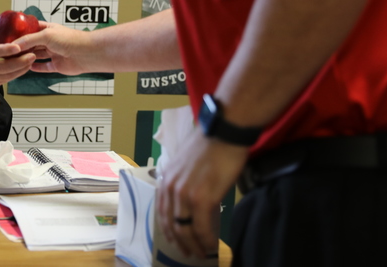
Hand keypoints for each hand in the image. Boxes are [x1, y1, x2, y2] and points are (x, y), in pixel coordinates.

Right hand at [0, 32, 35, 100]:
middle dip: (21, 61)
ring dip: (21, 68)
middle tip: (33, 53)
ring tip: (32, 59)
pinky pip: (6, 80)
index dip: (5, 50)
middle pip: (4, 67)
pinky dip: (16, 73)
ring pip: (8, 76)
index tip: (17, 46)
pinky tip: (23, 67)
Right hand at [11, 23, 98, 74]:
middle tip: (9, 51)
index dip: (21, 33)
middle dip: (22, 47)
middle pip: (32, 44)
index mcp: (48, 29)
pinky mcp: (57, 65)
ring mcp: (54, 53)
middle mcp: (50, 40)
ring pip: (37, 55)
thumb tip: (15, 45)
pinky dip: (37, 68)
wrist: (86, 53)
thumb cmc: (70, 39)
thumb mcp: (46, 35)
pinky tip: (29, 68)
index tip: (9, 37)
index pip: (30, 29)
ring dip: (28, 57)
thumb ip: (29, 40)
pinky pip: (44, 67)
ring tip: (16, 59)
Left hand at [157, 128, 247, 258]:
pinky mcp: (202, 198)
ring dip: (194, 244)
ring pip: (186, 229)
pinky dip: (206, 239)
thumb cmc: (210, 146)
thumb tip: (190, 201)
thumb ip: (183, 182)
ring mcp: (185, 194)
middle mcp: (171, 187)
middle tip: (190, 253)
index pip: (162, 211)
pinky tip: (212, 244)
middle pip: (172, 224)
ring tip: (201, 252)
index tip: (176, 241)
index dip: (168, 230)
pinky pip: (201, 227)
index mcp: (166, 178)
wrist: (224, 133)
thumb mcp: (187, 164)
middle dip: (181, 242)